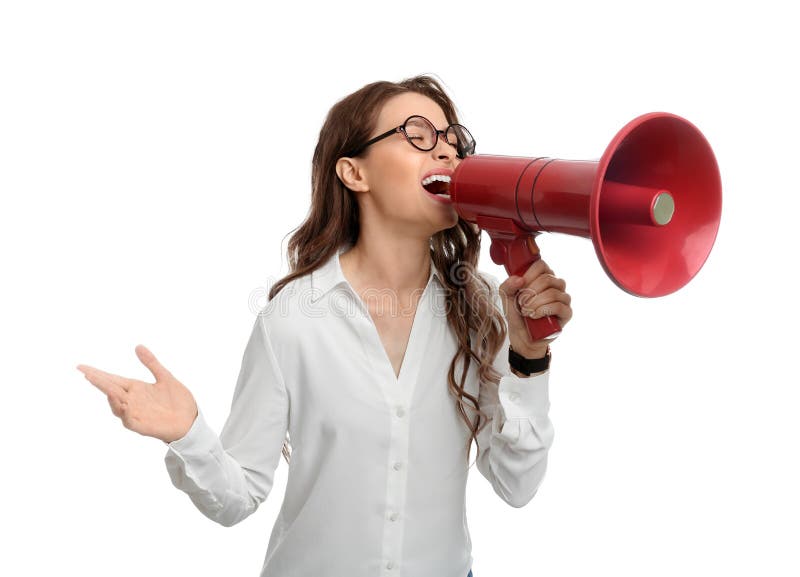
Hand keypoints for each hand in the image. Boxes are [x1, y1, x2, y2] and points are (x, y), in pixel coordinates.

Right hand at [78, 345, 197, 443]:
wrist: (191, 420)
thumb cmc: (178, 401)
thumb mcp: (165, 377)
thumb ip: (151, 363)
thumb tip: (138, 346)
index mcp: (135, 388)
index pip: (111, 379)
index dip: (97, 373)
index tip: (81, 366)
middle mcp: (131, 400)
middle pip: (110, 390)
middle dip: (98, 382)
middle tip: (86, 373)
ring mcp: (135, 413)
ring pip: (116, 405)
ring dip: (110, 396)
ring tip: (105, 385)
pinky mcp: (141, 425)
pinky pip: (128, 419)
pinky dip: (124, 412)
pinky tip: (122, 403)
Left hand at [497, 259, 572, 357]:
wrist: (522, 335)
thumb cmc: (517, 313)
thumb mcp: (506, 297)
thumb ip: (507, 285)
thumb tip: (519, 279)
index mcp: (543, 276)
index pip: (541, 265)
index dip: (529, 275)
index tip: (520, 286)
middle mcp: (556, 285)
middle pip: (547, 279)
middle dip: (530, 292)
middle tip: (521, 303)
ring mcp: (563, 298)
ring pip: (553, 293)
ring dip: (535, 303)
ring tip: (526, 311)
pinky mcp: (567, 312)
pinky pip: (559, 306)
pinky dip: (543, 310)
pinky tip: (534, 315)